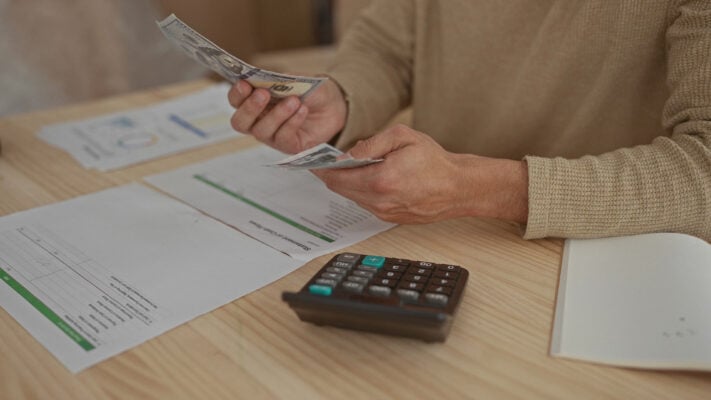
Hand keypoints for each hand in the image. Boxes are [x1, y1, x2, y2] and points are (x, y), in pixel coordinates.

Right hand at [228, 78, 346, 153]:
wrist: (333, 104)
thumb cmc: (309, 91)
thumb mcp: (295, 80)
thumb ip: (278, 80)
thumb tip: (263, 79)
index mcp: (254, 101)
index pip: (235, 101)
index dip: (237, 94)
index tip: (245, 83)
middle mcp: (259, 121)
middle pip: (240, 123)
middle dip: (250, 108)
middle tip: (263, 94)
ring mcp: (272, 136)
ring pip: (261, 131)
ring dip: (276, 114)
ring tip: (294, 100)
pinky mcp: (289, 146)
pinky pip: (283, 138)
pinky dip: (292, 122)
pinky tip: (302, 110)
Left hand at [312, 125, 528, 223]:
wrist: (459, 188)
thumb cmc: (435, 161)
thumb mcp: (403, 137)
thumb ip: (371, 143)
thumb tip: (347, 154)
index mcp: (381, 179)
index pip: (338, 177)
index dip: (322, 169)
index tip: (312, 162)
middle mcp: (379, 201)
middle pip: (341, 189)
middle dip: (332, 175)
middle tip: (323, 163)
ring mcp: (384, 213)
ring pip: (353, 197)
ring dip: (347, 184)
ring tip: (345, 169)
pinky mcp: (390, 218)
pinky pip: (366, 204)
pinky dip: (362, 191)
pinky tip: (366, 179)